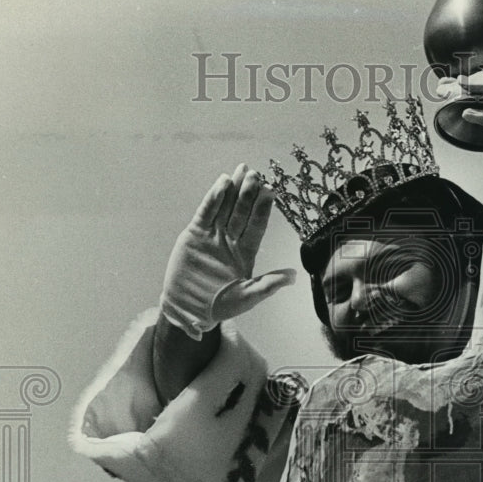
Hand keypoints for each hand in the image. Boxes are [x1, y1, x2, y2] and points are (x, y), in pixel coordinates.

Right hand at [160, 164, 295, 339]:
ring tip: (242, 170)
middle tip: (256, 174)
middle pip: (242, 211)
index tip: (271, 191)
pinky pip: (205, 213)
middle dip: (250, 193)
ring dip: (233, 190)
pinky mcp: (195, 235)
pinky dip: (213, 198)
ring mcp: (213, 236)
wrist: (188, 310)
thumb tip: (294, 276)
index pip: (257, 226)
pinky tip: (222, 183)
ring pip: (225, 207)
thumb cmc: (219, 307)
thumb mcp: (247, 298)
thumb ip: (268, 284)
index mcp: (246, 253)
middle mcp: (231, 240)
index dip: (264, 209)